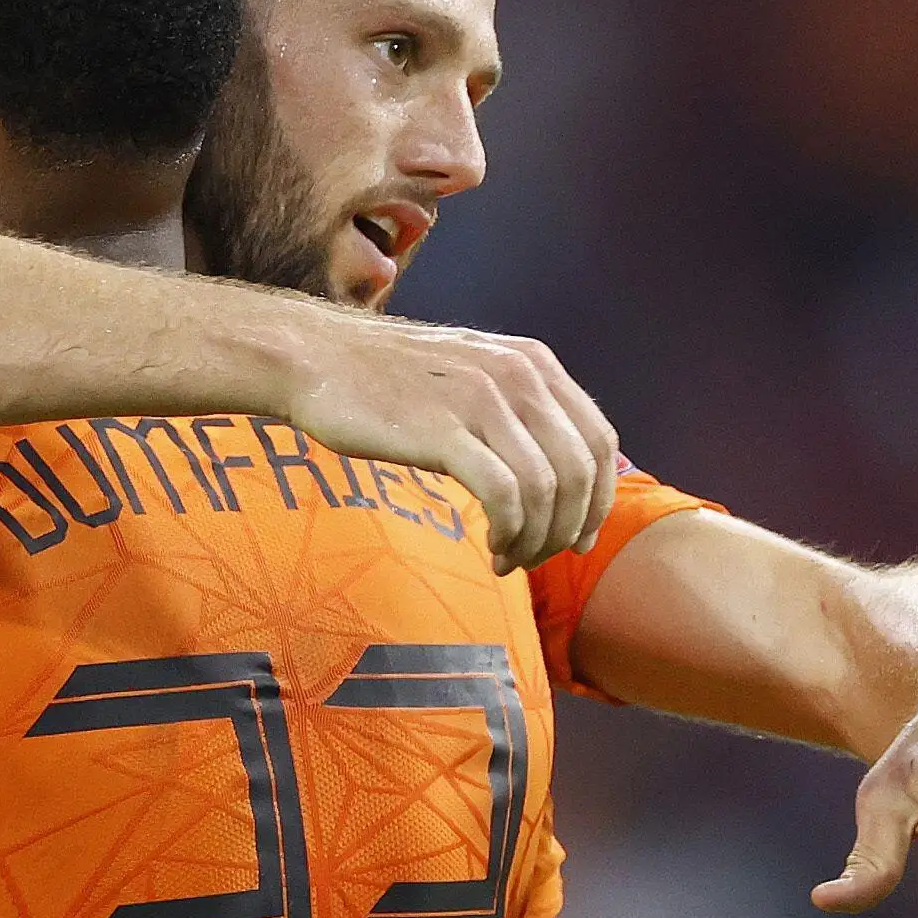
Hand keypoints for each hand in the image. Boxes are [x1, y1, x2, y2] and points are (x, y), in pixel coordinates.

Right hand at [282, 312, 618, 572]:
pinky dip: (510, 535)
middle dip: (569, 529)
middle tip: (538, 559)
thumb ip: (518, 410)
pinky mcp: (445, 432)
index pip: (600, 439)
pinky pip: (505, 496)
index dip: (601, 498)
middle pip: (580, 471)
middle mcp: (519, 376)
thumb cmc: (387, 378)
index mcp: (533, 362)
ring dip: (537, 540)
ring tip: (509, 559)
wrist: (316, 358)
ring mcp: (482, 402)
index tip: (580, 537)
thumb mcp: (472, 374)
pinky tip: (493, 550)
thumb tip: (555, 472)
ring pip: (547, 490)